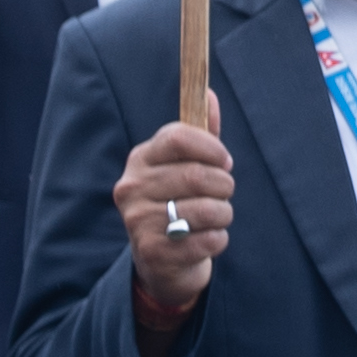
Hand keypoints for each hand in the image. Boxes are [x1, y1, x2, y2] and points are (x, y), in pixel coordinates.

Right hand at [118, 92, 233, 321]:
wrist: (162, 262)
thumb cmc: (180, 203)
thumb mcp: (187, 166)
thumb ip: (201, 134)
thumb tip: (210, 95)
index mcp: (140, 160)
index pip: (176, 137)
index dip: (211, 147)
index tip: (225, 162)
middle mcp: (131, 188)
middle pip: (196, 175)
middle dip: (224, 186)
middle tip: (225, 193)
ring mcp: (137, 221)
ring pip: (205, 209)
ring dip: (224, 214)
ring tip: (217, 217)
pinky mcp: (152, 253)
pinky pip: (207, 240)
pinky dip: (218, 240)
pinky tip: (208, 239)